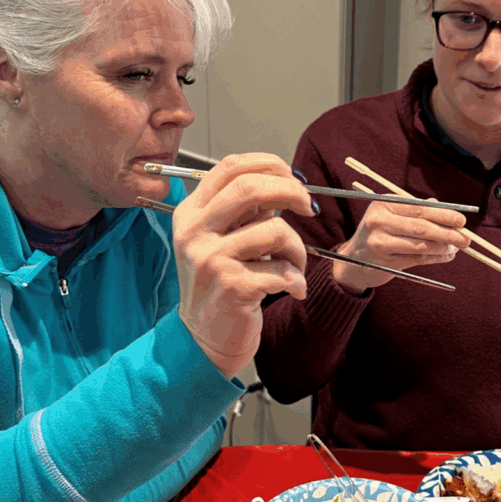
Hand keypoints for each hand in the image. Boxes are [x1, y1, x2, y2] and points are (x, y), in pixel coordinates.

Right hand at [174, 153, 314, 378]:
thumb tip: (285, 184)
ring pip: (276, 231)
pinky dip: (298, 281)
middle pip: (250, 188)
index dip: (269, 164)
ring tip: (295, 266)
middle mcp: (195, 232)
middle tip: (309, 207)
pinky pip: (283, 270)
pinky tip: (294, 290)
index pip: (230, 167)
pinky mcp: (233, 286)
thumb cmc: (220, 284)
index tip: (293, 178)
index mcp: (191, 213)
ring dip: (298, 249)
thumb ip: (242, 211)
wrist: (204, 337)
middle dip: (291, 192)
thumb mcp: (220, 240)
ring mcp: (211, 259)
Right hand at [332, 198, 470, 294]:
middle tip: (466, 238)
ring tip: (456, 248)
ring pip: (421, 245)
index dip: (443, 214)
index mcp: (382, 204)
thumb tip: (444, 207)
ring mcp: (380, 242)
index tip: (462, 220)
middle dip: (448, 232)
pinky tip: (446, 256)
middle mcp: (378, 221)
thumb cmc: (378, 233)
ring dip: (443, 247)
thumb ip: (415, 209)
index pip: (419, 208)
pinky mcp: (384, 262)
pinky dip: (435, 258)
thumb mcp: (391, 215)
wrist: (353, 260)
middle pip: (421, 227)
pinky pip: (417, 259)